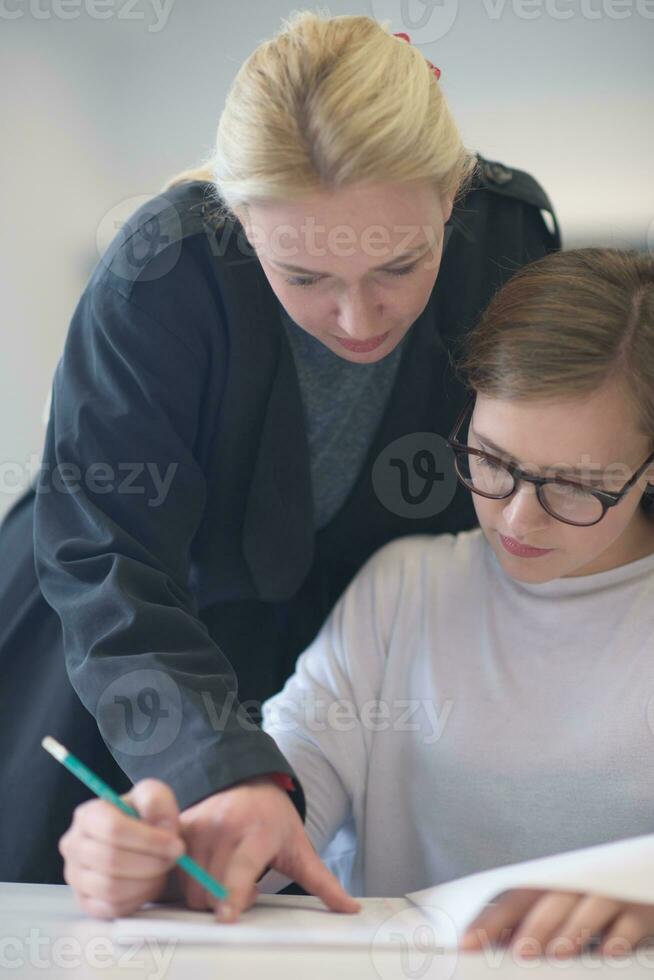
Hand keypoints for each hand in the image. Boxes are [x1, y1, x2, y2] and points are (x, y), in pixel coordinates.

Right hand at [59, 778, 185, 918]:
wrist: (143, 844)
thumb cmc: (146, 819)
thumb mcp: (154, 796)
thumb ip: (156, 800)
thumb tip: (158, 824)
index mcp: (88, 814)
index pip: (113, 829)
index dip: (149, 840)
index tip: (175, 844)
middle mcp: (74, 844)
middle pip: (112, 860)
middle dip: (151, 862)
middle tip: (173, 859)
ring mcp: (75, 876)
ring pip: (111, 888)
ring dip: (146, 882)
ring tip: (161, 870)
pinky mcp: (85, 901)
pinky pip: (112, 908)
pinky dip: (138, 898)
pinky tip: (149, 883)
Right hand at [176, 774, 360, 922]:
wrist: (250, 780)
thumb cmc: (274, 817)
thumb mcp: (300, 847)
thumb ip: (322, 882)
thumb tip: (350, 908)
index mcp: (258, 832)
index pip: (241, 869)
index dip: (233, 894)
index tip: (227, 915)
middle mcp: (225, 826)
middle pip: (211, 889)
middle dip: (224, 901)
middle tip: (242, 886)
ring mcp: (201, 823)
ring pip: (190, 883)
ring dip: (205, 892)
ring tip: (226, 874)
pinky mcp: (183, 824)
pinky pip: (174, 866)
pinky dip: (184, 877)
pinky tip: (203, 866)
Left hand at [460, 887, 653, 958]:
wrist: (643, 884)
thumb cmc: (595, 906)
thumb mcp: (561, 911)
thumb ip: (531, 926)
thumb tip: (494, 947)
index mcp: (551, 882)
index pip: (514, 897)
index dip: (490, 918)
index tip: (467, 943)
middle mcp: (579, 883)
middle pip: (552, 898)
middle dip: (535, 924)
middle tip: (520, 952)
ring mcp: (612, 892)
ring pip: (591, 904)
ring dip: (574, 928)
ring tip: (559, 952)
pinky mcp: (642, 907)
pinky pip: (631, 919)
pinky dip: (620, 935)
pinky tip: (608, 952)